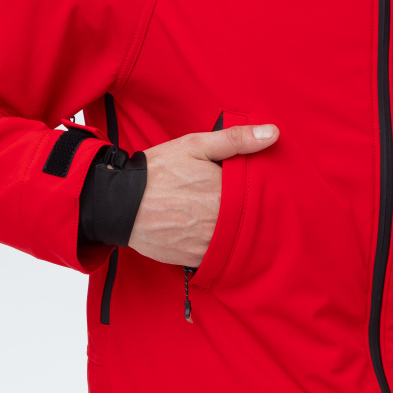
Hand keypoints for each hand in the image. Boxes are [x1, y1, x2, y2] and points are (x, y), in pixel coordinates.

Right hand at [128, 124, 278, 267]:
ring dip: (235, 232)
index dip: (256, 191)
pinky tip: (210, 234)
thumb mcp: (195, 146)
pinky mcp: (194, 259)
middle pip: (248, 219)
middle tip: (235, 203)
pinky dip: (218, 247)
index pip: (257, 195)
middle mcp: (220, 223)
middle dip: (246, 212)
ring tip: (225, 219)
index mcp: (224, 193)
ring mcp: (207, 244)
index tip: (253, 188)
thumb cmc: (157, 172)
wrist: (119, 203)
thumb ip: (236, 140)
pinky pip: (216, 256)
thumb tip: (273, 133)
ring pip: (235, 240)